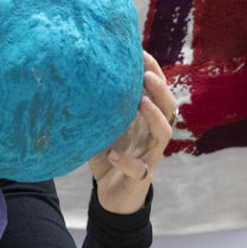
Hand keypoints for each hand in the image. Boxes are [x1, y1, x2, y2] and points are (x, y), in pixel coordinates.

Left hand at [89, 53, 175, 213]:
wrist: (112, 195)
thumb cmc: (110, 153)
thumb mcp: (105, 126)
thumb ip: (101, 106)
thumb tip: (78, 75)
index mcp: (146, 118)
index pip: (157, 90)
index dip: (153, 71)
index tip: (141, 52)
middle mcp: (152, 134)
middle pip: (168, 107)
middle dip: (160, 89)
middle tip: (147, 74)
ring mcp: (150, 156)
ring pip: (163, 134)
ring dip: (154, 117)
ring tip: (141, 103)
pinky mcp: (141, 177)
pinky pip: (139, 169)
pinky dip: (126, 161)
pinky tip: (113, 155)